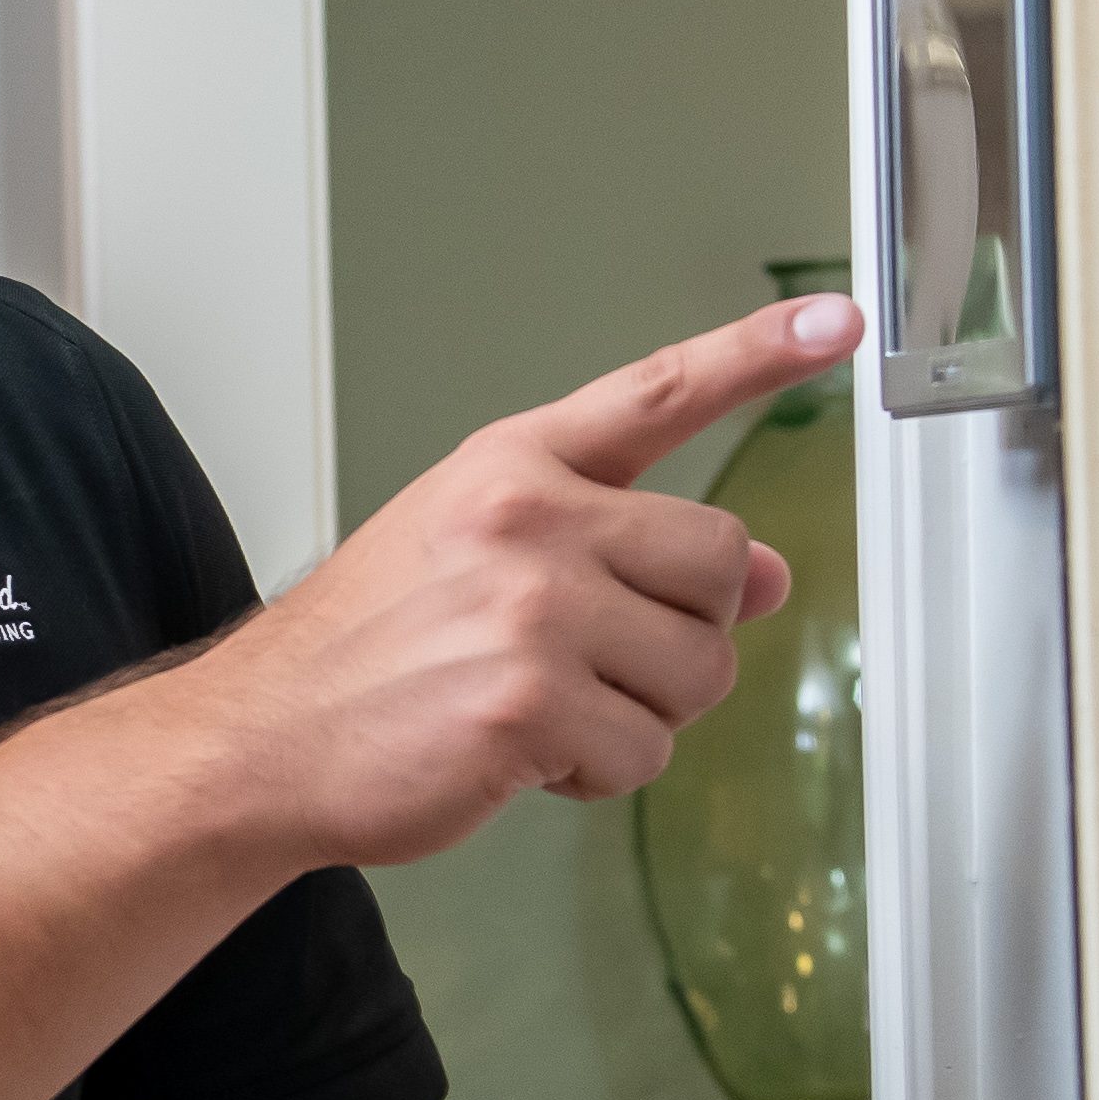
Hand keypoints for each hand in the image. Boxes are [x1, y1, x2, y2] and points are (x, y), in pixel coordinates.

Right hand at [203, 295, 867, 868]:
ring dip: (644, 713)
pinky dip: (598, 776)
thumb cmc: (370, 647)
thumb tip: (767, 577)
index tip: (832, 323)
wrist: (266, 736)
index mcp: (515, 466)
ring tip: (548, 707)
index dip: (755, 354)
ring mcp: (531, 608)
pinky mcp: (530, 703)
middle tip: (602, 660)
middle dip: (686, 630)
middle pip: (719, 562)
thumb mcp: (485, 557)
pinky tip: (525, 756)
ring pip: (700, 669)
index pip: (656, 392)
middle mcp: (528, 518)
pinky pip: (645, 753)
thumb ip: (623, 549)